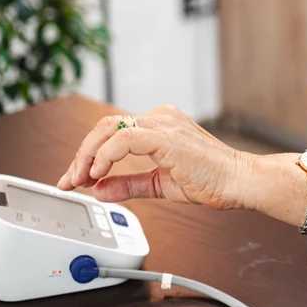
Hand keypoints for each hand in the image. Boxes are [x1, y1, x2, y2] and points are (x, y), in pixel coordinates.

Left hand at [56, 105, 253, 209]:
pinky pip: (125, 139)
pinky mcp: (166, 136)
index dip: (88, 155)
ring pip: (109, 129)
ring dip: (87, 156)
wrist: (238, 182)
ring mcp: (163, 124)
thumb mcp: (159, 184)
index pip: (112, 132)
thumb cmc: (210, 180)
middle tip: (69, 181)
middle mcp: (159, 118)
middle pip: (104, 127)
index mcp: (158, 125)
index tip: (76, 179)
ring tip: (78, 179)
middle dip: (81, 155)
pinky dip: (106, 155)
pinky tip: (98, 174)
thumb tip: (99, 189)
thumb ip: (128, 185)